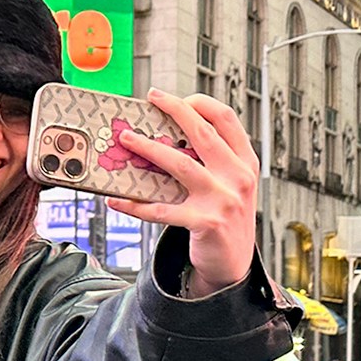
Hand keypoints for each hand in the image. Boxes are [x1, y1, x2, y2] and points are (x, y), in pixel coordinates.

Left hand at [105, 90, 257, 295]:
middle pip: (203, 133)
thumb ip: (211, 160)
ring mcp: (223, 200)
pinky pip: (161, 209)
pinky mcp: (205, 222)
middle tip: (152, 97)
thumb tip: (164, 136)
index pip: (227, 120)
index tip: (175, 98)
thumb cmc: (224, 217)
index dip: (201, 103)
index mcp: (245, 162)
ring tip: (126, 139)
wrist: (233, 263)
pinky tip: (115, 200)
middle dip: (175, 110)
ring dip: (149, 148)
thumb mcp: (230, 184)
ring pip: (180, 164)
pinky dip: (134, 204)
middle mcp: (238, 177)